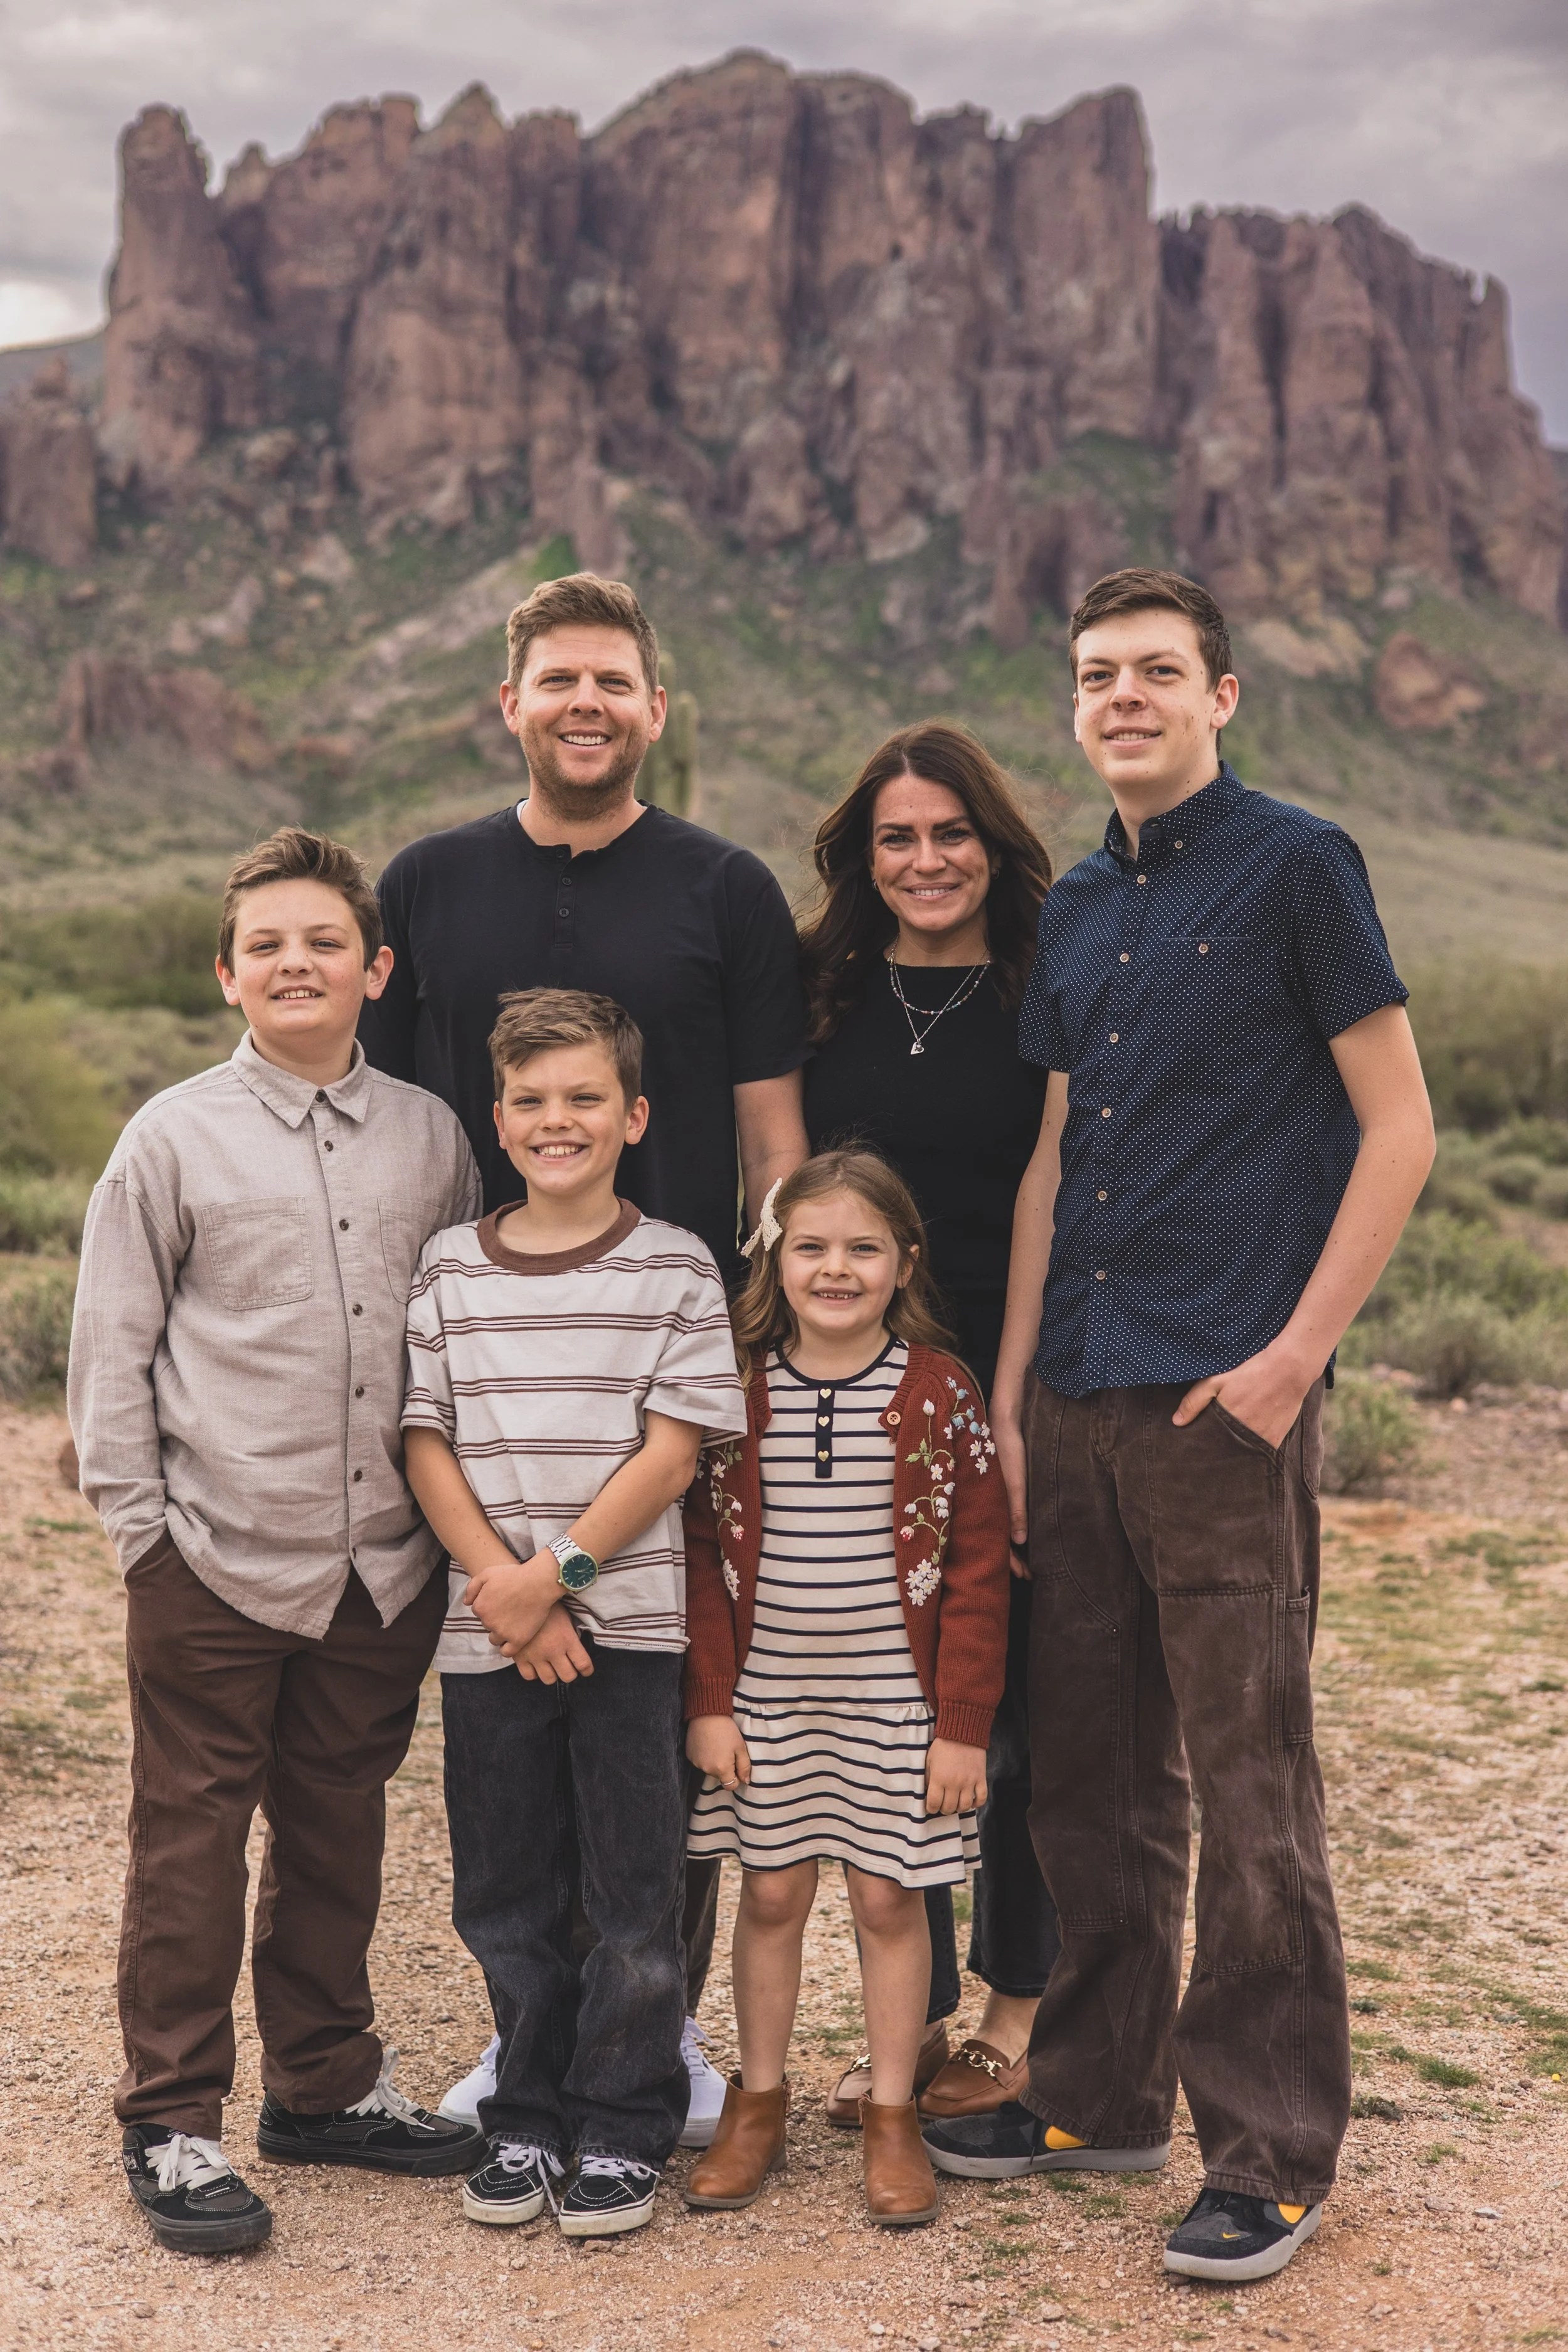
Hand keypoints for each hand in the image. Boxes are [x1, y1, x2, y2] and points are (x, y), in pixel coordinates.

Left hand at [464, 1549, 558, 1654]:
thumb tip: (466, 1603)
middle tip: (510, 1609)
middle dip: (496, 1619)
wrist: (539, 1583)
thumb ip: (472, 1587)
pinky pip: (506, 1652)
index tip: (501, 1601)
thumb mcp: (488, 1573)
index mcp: (480, 1607)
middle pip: (488, 1625)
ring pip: (495, 1639)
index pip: (479, 1612)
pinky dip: (508, 1647)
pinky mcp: (518, 1640)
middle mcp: (488, 1622)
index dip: (490, 1606)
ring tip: (513, 1623)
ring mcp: (503, 1633)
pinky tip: (514, 1638)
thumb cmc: (514, 1575)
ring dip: (501, 1633)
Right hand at [512, 1602, 593, 1682]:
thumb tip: (577, 1648)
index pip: (583, 1664)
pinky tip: (536, 1664)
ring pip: (549, 1679)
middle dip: (571, 1673)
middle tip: (568, 1667)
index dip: (587, 1670)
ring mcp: (535, 1656)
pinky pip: (529, 1676)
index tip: (586, 1670)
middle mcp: (553, 1650)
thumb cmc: (547, 1604)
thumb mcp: (566, 1617)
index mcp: (567, 1639)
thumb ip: (571, 1635)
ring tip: (551, 1665)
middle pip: (568, 1676)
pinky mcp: (519, 1657)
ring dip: (552, 1674)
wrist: (522, 1596)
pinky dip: (534, 1673)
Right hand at [686, 1714, 750, 1789]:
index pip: (730, 1785)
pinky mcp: (690, 1756)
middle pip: (720, 1777)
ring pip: (710, 1769)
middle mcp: (707, 1769)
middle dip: (725, 1768)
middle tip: (728, 1750)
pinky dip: (705, 1756)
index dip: (736, 1778)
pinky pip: (700, 1762)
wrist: (707, 1714)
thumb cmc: (726, 1729)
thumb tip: (745, 1781)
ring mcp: (696, 1763)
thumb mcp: (740, 1747)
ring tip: (717, 1745)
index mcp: (721, 1769)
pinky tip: (708, 1743)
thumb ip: (744, 1767)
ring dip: (714, 1762)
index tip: (737, 1765)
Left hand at [925, 1739, 987, 1815]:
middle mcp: (954, 1783)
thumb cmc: (943, 1745)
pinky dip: (976, 1804)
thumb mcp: (929, 1760)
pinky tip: (971, 1802)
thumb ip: (927, 1777)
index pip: (934, 1803)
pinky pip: (982, 1798)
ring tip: (955, 1804)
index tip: (931, 1807)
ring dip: (959, 1809)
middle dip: (944, 1810)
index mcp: (939, 1778)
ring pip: (964, 1806)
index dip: (931, 1808)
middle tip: (943, 1805)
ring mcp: (969, 1782)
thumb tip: (928, 1791)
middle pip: (949, 1808)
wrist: (963, 1732)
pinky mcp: (981, 1778)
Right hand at [991, 1389, 1029, 1576]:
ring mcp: (987, 1496)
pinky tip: (1017, 1532)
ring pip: (995, 1529)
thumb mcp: (1015, 1481)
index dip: (1011, 1563)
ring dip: (1008, 1545)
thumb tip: (1020, 1542)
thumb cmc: (1007, 1448)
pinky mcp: (992, 1487)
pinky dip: (1006, 1528)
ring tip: (1026, 1559)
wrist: (1001, 1418)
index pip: (996, 1544)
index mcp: (984, 1505)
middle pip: (994, 1540)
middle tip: (1030, 1575)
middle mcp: (982, 1504)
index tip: (1027, 1577)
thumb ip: (1017, 1510)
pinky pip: (997, 1514)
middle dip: (1010, 1559)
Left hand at [1173, 1339, 1314, 1449]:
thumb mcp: (1216, 1381)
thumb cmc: (1250, 1373)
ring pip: (1242, 1454)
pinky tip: (1250, 1438)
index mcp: (1225, 1423)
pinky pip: (1259, 1452)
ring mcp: (1260, 1441)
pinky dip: (1253, 1448)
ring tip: (1231, 1443)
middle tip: (1212, 1449)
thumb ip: (1194, 1400)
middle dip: (1217, 1452)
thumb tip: (1176, 1422)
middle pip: (1224, 1453)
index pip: (1208, 1446)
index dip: (1202, 1448)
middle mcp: (1242, 1436)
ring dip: (1236, 1451)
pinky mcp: (1275, 1441)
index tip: (1196, 1450)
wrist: (1288, 1370)